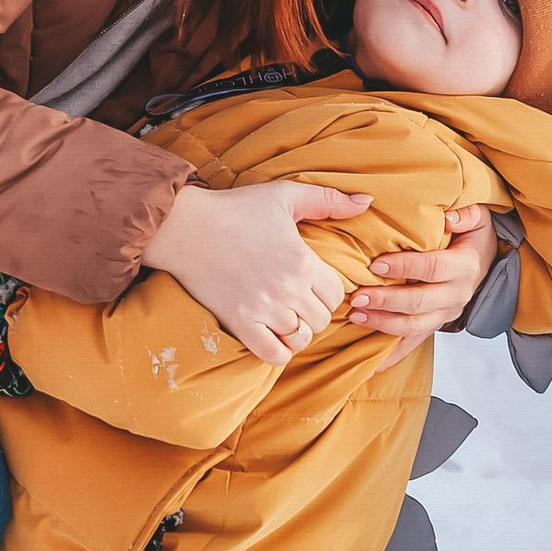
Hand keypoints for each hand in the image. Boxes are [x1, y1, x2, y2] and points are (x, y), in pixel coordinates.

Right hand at [146, 178, 371, 364]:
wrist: (184, 226)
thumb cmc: (237, 208)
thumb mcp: (286, 195)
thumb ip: (329, 200)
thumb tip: (367, 201)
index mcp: (302, 260)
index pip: (338, 294)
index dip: (330, 290)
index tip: (315, 283)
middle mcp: (286, 289)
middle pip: (322, 319)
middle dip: (315, 311)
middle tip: (300, 299)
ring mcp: (262, 309)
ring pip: (300, 338)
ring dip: (298, 330)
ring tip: (287, 316)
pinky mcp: (239, 323)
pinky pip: (273, 355)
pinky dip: (279, 350)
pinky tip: (273, 333)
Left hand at [345, 204, 496, 381]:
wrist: (485, 262)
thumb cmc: (472, 236)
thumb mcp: (477, 217)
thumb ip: (466, 213)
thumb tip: (449, 217)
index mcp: (466, 266)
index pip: (434, 268)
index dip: (406, 267)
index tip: (377, 264)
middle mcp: (457, 295)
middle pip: (420, 302)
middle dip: (387, 301)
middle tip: (359, 295)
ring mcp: (445, 314)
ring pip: (414, 326)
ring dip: (383, 323)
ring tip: (356, 315)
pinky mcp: (434, 325)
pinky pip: (412, 344)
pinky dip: (391, 357)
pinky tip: (370, 365)